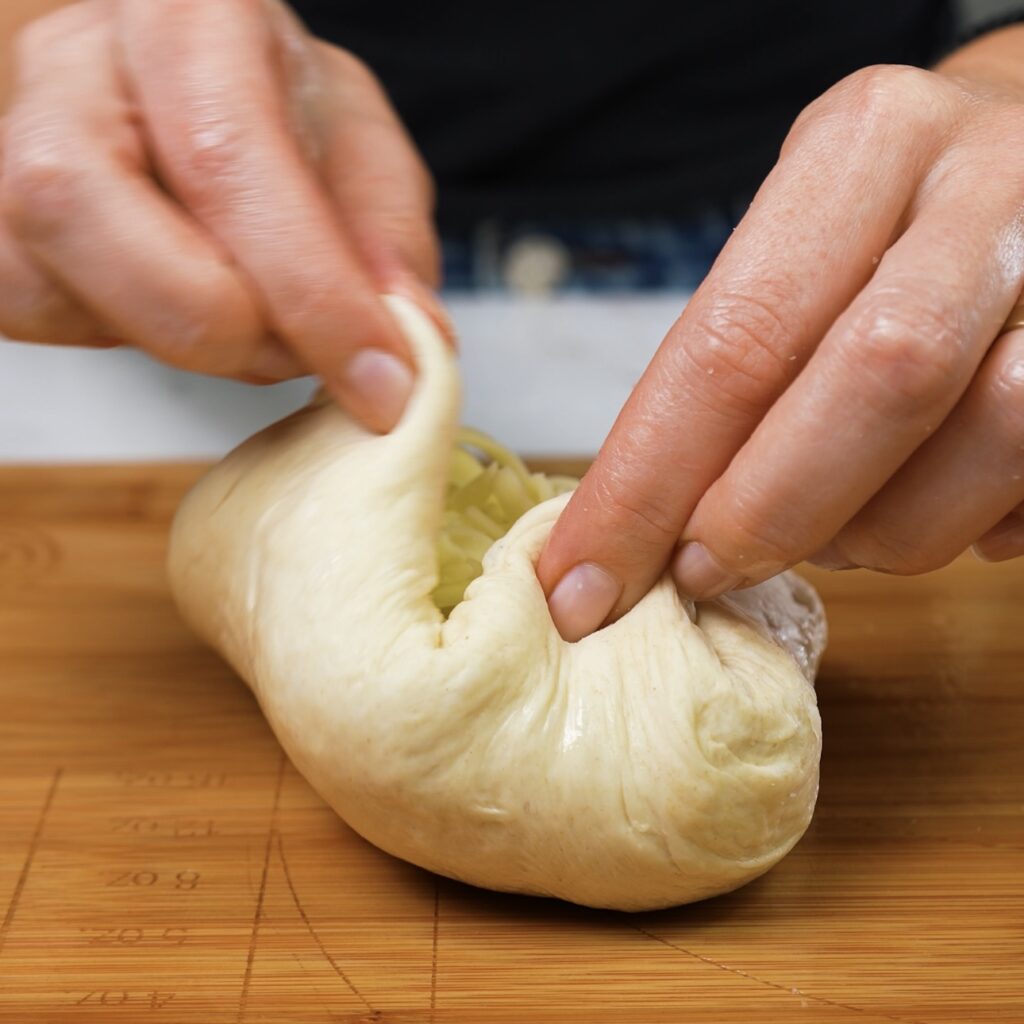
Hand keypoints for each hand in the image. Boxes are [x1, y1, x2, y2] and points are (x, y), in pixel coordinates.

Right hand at [0, 0, 442, 431]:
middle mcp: (70, 69)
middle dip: (225, 322)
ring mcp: (9, 152)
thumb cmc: (276, 110)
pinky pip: (50, 324)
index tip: (381, 376)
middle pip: (84, 205)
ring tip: (258, 320)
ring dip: (191, 341)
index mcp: (182, 17)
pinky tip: (191, 310)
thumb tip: (410, 334)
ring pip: (52, 285)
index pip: (223, 153)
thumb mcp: (358, 144)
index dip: (308, 287)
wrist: (186, 96)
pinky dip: (145, 343)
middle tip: (306, 348)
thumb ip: (388, 232)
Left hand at [539, 28, 1023, 640]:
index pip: (733, 342)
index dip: (646, 486)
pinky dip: (966, 524)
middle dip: (766, 512)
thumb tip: (645, 529)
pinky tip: (931, 502)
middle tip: (701, 572)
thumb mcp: (797, 245)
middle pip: (875, 382)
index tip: (582, 583)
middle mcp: (986, 183)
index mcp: (864, 145)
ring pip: (986, 438)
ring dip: (878, 529)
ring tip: (832, 525)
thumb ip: (736, 362)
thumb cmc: (884, 224)